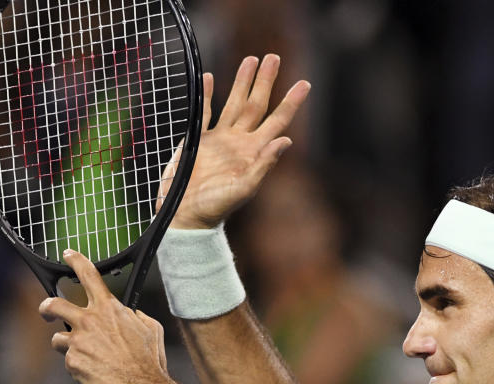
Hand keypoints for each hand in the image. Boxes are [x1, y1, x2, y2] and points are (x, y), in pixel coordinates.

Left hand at [39, 249, 170, 383]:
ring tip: (84, 355)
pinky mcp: (72, 362)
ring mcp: (78, 342)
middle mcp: (89, 321)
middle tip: (47, 311)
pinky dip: (78, 366)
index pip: (88, 275)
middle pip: (54, 304)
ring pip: (58, 339)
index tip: (68, 255)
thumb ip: (136, 317)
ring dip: (67, 346)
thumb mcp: (151, 329)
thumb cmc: (147, 361)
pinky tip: (94, 371)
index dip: (76, 261)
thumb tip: (131, 315)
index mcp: (109, 309)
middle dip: (47, 307)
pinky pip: (68, 361)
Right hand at [157, 55, 310, 228]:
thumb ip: (264, 165)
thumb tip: (285, 140)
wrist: (188, 216)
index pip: (278, 121)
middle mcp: (240, 141)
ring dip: (242, 82)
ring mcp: (219, 139)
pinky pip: (204, 112)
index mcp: (254, 151)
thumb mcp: (244, 189)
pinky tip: (209, 78)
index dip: (291, 102)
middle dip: (265, 81)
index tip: (304, 83)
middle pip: (257, 104)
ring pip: (234, 103)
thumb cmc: (217, 207)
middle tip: (274, 57)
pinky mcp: (198, 140)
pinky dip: (207, 95)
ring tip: (250, 59)